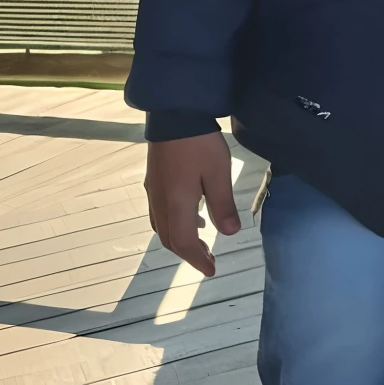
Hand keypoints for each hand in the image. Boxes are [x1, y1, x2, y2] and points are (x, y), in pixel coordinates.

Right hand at [144, 133, 240, 277]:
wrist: (173, 115)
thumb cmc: (199, 144)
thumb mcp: (219, 173)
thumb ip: (223, 205)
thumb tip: (230, 233)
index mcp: (177, 204)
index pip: (184, 242)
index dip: (197, 259)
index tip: (211, 269)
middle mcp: (160, 201)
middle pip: (170, 239)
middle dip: (189, 253)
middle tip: (208, 260)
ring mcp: (154, 191)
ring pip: (163, 227)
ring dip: (180, 240)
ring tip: (202, 243)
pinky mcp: (154, 180)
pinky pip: (160, 213)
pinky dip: (174, 224)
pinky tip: (191, 216)